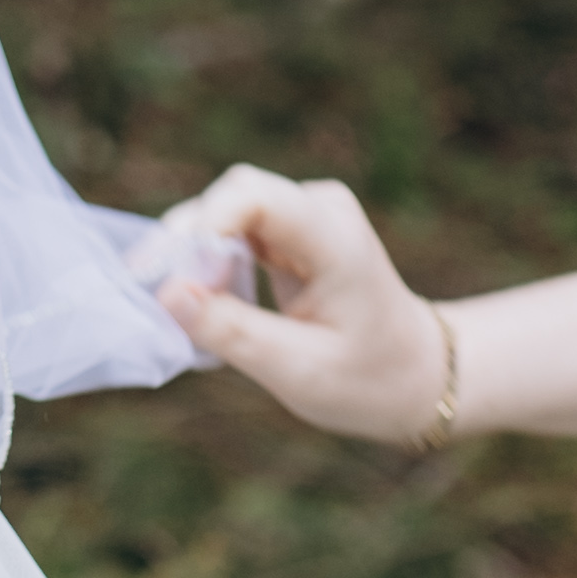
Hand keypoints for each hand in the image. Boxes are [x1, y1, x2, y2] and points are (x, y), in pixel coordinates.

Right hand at [151, 163, 457, 444]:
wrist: (415, 375)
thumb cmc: (367, 381)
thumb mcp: (299, 372)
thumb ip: (232, 332)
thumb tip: (166, 294)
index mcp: (335, 240)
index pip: (253, 198)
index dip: (201, 226)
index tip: (169, 280)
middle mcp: (321, 210)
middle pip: (232, 196)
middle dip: (188, 241)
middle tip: (161, 299)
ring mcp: (307, 213)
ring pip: (225, 208)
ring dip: (193, 252)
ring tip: (178, 306)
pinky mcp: (291, 227)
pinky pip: (233, 226)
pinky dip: (209, 259)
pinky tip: (202, 300)